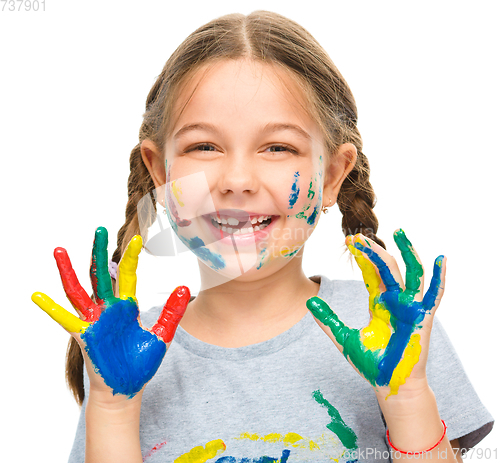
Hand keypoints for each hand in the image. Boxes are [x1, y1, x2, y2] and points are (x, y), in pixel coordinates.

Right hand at [31, 226, 189, 398]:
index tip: (136, 238)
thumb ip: (172, 311)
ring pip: (79, 290)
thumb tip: (185, 287)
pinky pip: (66, 320)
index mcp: (127, 306)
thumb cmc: (142, 362)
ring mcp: (94, 320)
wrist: (128, 387)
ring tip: (59, 251)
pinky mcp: (85, 336)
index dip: (130, 257)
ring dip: (69, 271)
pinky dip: (52, 309)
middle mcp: (108, 309)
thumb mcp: (162, 335)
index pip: (127, 275)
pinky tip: (38, 296)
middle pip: (101, 274)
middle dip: (99, 252)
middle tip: (99, 229)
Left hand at [306, 229, 445, 398]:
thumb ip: (329, 320)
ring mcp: (410, 307)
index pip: (370, 272)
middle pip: (386, 267)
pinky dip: (439, 278)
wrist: (389, 386)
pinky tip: (440, 259)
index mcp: (378, 302)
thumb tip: (308, 303)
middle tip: (358, 236)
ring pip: (411, 272)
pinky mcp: (423, 318)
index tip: (349, 240)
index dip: (362, 256)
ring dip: (406, 252)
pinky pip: (434, 295)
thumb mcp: (344, 338)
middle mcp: (395, 300)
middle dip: (373, 251)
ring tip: (398, 231)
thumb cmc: (372, 363)